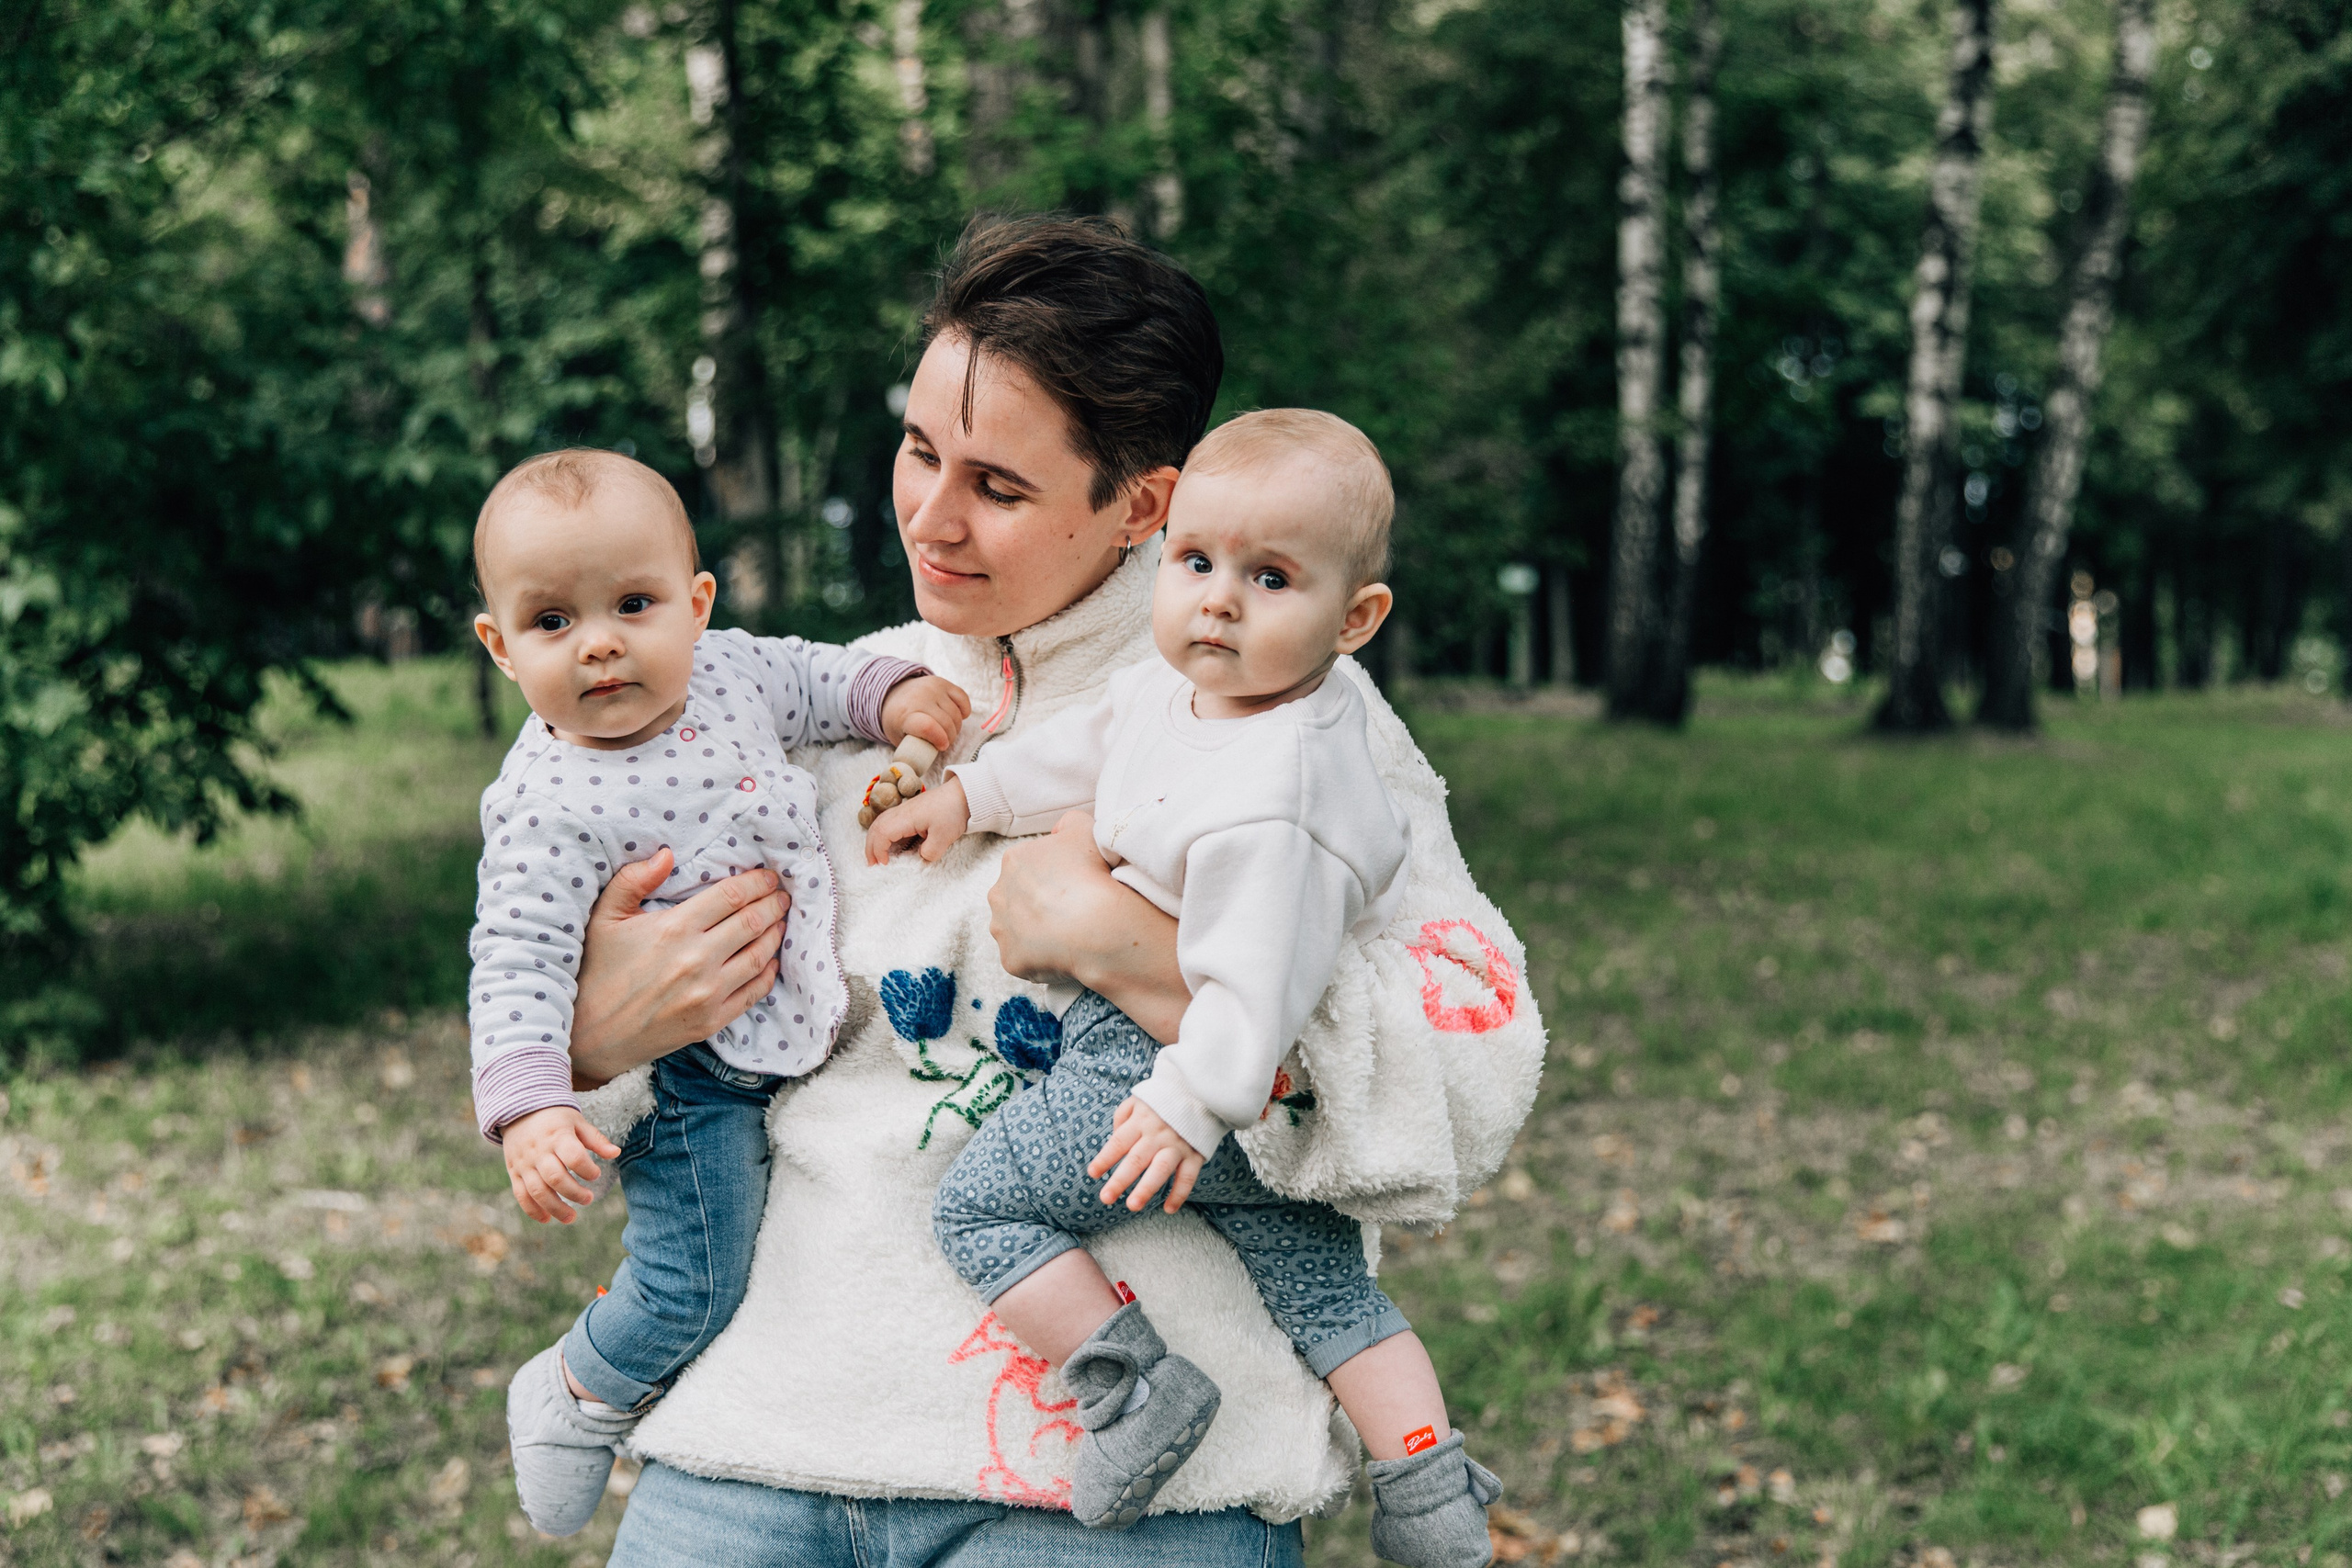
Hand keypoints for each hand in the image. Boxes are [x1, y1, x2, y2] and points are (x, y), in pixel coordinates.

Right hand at [502, 1105, 622, 1224]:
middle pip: (555, 1178)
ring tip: (571, 1218)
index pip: (573, 1156)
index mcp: (557, 1136)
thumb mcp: (577, 1122)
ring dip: (555, 1208)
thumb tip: (616, 1153)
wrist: (519, 1111)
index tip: (596, 1174)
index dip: (587, 1169)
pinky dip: (532, 1210)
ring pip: (537, 1191)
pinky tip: (547, 1219)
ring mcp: (524, 1163)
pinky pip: (521, 1194)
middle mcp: (539, 1151)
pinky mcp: (514, 1172)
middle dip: (574, 1193)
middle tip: (589, 1199)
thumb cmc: (555, 1118)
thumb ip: (596, 1140)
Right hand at [568, 848, 789, 1085]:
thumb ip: (634, 880)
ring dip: (776, 934)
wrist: (589, 1035)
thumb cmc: (596, 971)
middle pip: (752, 922)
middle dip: (773, 903)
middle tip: (782, 895)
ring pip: (760, 955)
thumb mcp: (604, 918)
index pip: (731, 896)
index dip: (757, 882)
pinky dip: (768, 972)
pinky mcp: (712, 1021)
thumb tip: (667, 854)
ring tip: (781, 921)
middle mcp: (697, 959)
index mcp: (674, 928)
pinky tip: (771, 959)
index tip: (769, 876)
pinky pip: (754, 992)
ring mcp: (708, 993)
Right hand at [866, 775, 971, 864]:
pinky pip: (889, 822)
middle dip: (870, 847)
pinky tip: (888, 843)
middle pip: (876, 828)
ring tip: (875, 856)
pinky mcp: (910, 811)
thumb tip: (920, 858)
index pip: (882, 833)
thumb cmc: (952, 811)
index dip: (879, 850)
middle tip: (871, 864)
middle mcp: (901, 812)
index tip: (885, 864)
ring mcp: (904, 810)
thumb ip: (930, 852)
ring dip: (874, 840)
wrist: (963, 793)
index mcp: (906, 817)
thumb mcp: (944, 837)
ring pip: (880, 823)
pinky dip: (883, 834)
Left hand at [881, 675, 970, 751]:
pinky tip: (957, 716)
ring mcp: (933, 689)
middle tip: (944, 742)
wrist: (894, 693)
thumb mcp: (898, 738)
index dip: (940, 740)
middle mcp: (920, 698)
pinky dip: (964, 711)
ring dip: (956, 727)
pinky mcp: (944, 683)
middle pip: (946, 723)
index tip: (941, 746)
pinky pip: (963, 699)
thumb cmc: (898, 721)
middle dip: (950, 738)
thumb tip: (926, 761)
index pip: (928, 727)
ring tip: (947, 731)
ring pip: (956, 714)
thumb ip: (912, 749)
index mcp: (905, 715)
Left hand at [989, 813, 1189, 1042]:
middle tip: (1071, 910)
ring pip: (1016, 930)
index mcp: (1014, 860)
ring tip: (1068, 935)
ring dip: (1036, 932)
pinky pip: (1024, 959)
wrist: (1095, 925)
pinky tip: (1064, 954)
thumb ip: (1069, 822)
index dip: (1054, 877)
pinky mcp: (1010, 959)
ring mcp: (1002, 929)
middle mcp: (998, 893)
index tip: (1074, 886)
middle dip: (1038, 904)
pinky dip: (1041, 959)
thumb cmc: (1091, 874)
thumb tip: (1059, 831)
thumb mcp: (1086, 828)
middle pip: (1018, 898)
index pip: (1030, 867)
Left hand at [1088, 1097, 1206, 1213]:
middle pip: (1136, 1159)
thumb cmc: (1163, 1099)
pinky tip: (1168, 1209)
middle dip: (1120, 1180)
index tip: (1093, 1173)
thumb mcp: (1139, 1099)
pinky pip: (1188, 1177)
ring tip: (1132, 1206)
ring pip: (1161, 1169)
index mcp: (1141, 1120)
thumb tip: (1114, 1136)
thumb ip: (1123, 1116)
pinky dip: (1179, 1193)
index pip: (1119, 1142)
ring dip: (1146, 1189)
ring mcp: (1178, 1145)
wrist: (1201, 1091)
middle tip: (1106, 1198)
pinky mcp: (1195, 1153)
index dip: (1105, 1158)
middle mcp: (1158, 1134)